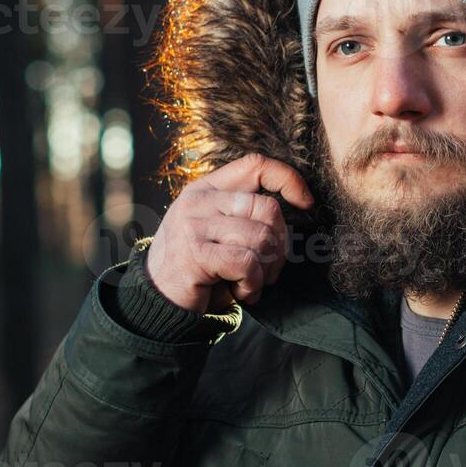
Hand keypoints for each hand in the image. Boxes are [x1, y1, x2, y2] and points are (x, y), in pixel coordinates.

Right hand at [144, 152, 315, 311]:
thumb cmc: (200, 266)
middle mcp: (198, 201)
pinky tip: (242, 292)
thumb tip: (300, 204)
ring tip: (251, 283)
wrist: (159, 301)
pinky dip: (252, 283)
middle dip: (280, 245)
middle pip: (268, 208)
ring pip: (261, 238)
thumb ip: (245, 212)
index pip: (255, 165)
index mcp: (206, 188)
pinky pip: (247, 263)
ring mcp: (193, 226)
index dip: (289, 180)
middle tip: (269, 269)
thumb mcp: (218, 229)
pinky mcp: (195, 254)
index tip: (306, 203)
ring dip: (266, 270)